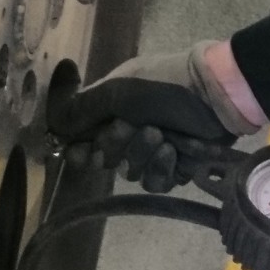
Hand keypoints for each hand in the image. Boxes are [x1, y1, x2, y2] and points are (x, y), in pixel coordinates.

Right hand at [48, 41, 264, 190]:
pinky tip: (174, 151)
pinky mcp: (177, 166)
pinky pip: (157, 183)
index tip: (84, 154)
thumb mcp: (118, 90)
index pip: (84, 141)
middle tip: (133, 127)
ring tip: (162, 136)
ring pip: (131, 173)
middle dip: (118, 146)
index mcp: (113, 110)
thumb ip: (82, 108)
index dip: (82, 152)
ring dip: (143, 155)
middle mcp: (130, 132)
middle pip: (107, 160)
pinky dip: (163, 168)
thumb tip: (53, 127)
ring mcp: (154, 150)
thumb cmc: (164, 86)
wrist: (216, 95)